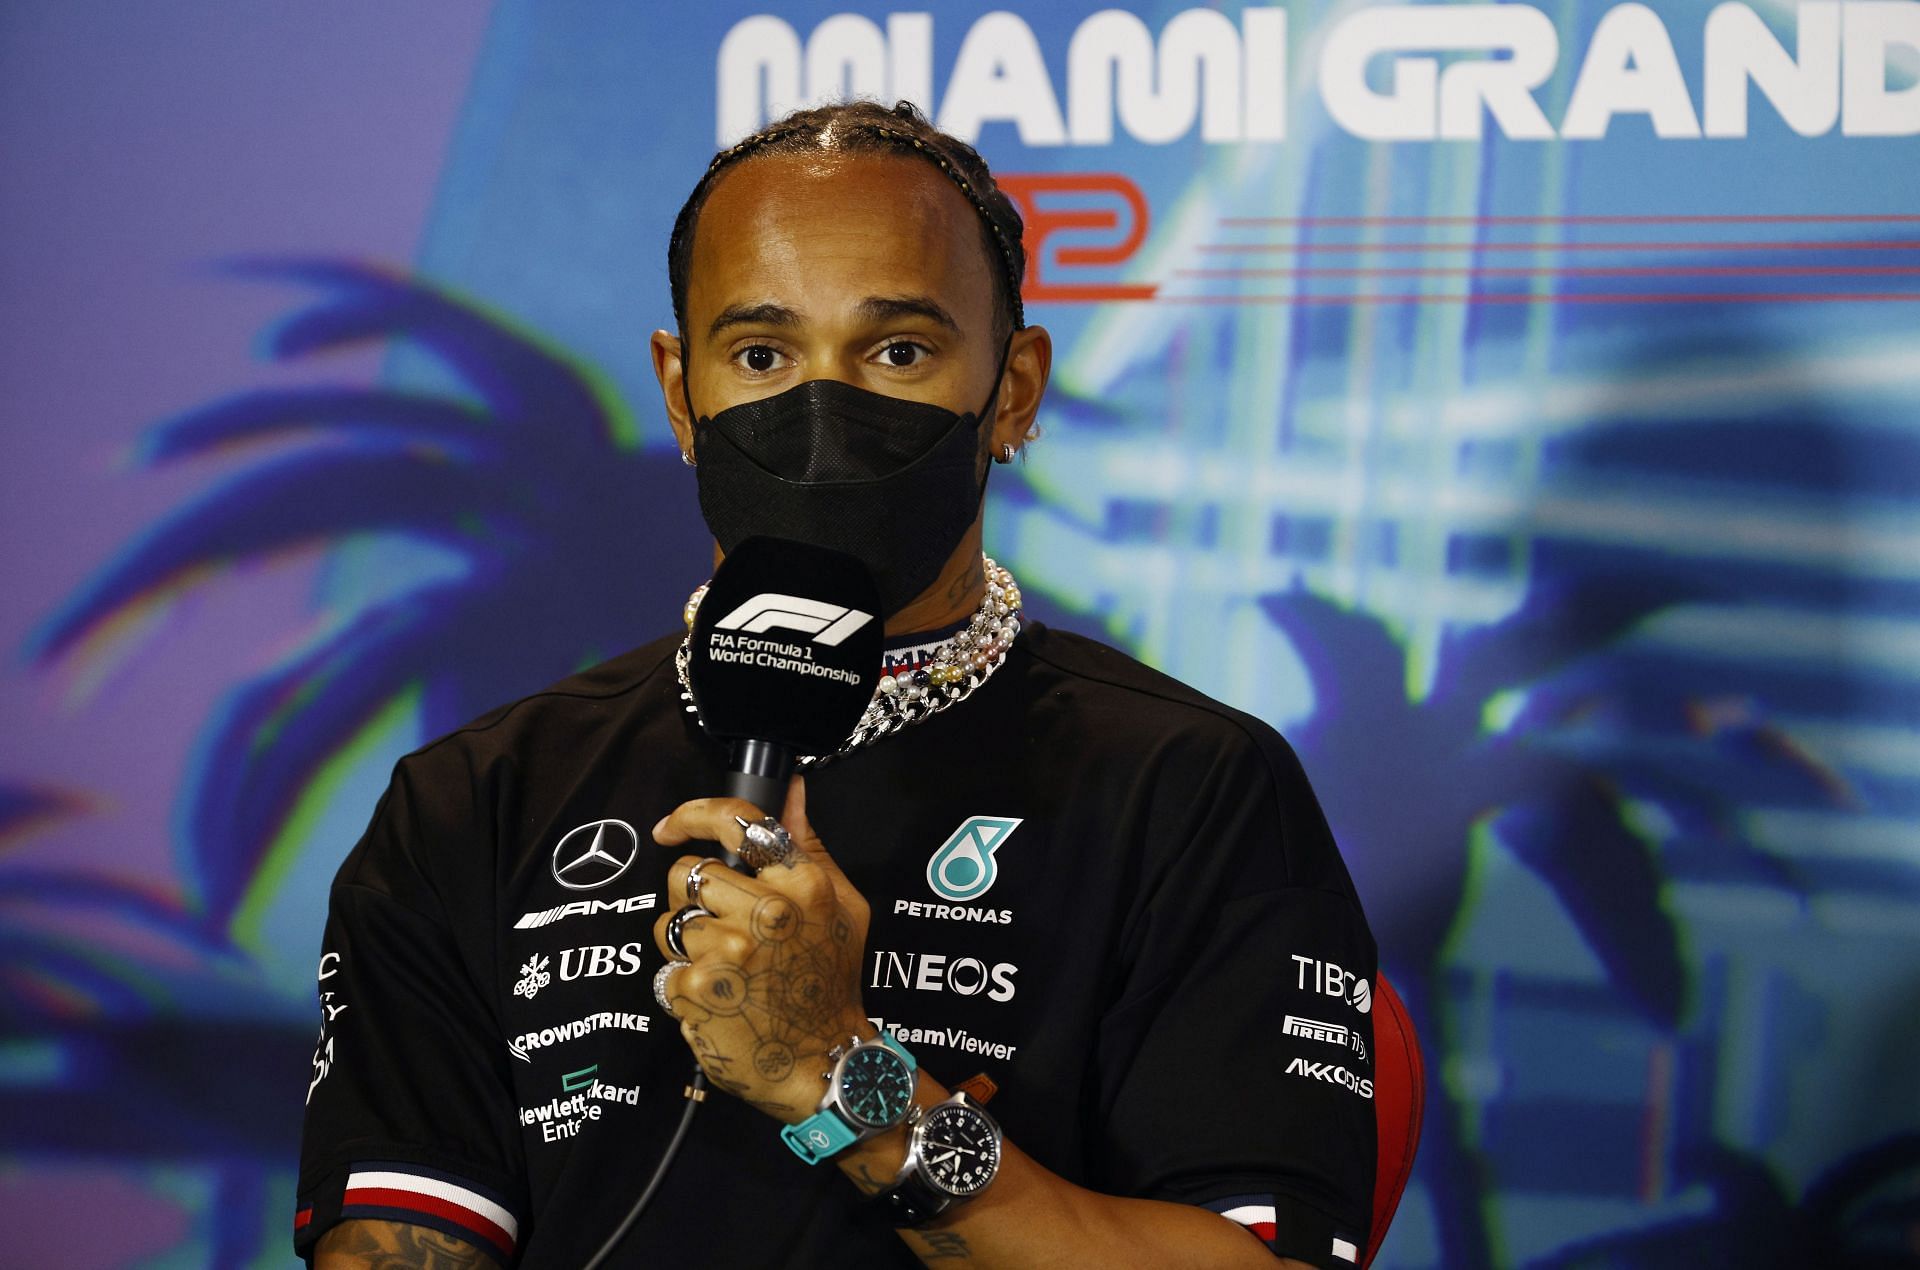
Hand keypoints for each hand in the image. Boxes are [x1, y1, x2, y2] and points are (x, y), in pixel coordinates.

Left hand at [651, 776, 872, 1120]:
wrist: (822, 1062)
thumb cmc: (831, 982)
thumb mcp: (843, 905)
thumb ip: (809, 843)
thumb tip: (791, 787)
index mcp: (803, 884)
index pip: (739, 823)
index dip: (694, 814)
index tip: (672, 825)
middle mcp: (766, 913)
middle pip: (691, 872)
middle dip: (697, 896)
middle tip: (724, 927)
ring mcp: (728, 953)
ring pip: (671, 919)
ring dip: (687, 941)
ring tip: (724, 967)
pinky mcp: (695, 989)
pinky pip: (666, 965)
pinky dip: (683, 981)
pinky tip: (717, 997)